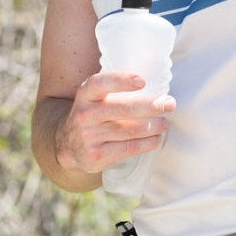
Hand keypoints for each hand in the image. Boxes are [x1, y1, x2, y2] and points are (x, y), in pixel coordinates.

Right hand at [55, 72, 174, 174]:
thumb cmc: (92, 115)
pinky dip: (146, 143)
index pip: (101, 83)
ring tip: (165, 123)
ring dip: (152, 126)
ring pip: (128, 130)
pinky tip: (156, 139)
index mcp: (85, 94)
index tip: (142, 81)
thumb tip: (154, 88)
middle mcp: (84, 114)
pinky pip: (127, 148)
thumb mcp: (93, 98)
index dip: (121, 80)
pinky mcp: (96, 155)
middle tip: (169, 104)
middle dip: (150, 106)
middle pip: (122, 109)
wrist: (67, 144)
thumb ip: (114, 91)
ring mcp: (89, 136)